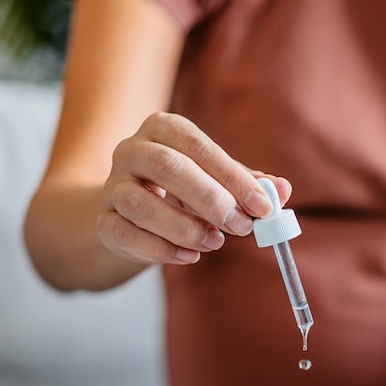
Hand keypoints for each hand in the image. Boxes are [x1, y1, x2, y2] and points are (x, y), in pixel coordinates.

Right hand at [99, 111, 291, 264]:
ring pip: (140, 203)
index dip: (232, 176)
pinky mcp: (103, 221)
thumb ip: (247, 183)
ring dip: (184, 226)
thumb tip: (282, 189)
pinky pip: (125, 233)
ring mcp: (112, 186)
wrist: (128, 214)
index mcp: (163, 129)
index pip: (197, 145)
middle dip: (210, 198)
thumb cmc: (180, 190)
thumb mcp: (215, 180)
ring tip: (215, 242)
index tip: (262, 205)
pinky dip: (160, 249)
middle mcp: (132, 151)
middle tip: (241, 226)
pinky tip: (189, 256)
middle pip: (167, 166)